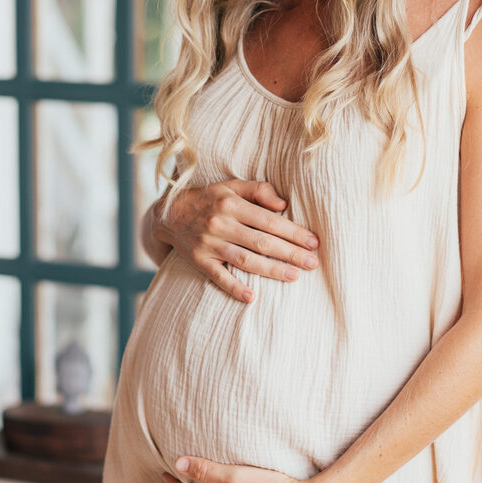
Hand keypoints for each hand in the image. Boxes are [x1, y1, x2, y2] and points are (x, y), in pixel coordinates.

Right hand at [154, 179, 320, 302]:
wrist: (168, 213)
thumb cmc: (208, 199)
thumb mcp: (230, 185)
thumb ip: (258, 190)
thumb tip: (283, 204)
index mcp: (231, 204)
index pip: (269, 220)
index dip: (293, 232)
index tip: (313, 242)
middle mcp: (221, 224)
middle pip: (261, 242)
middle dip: (290, 253)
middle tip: (313, 263)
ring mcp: (209, 244)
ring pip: (245, 260)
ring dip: (271, 270)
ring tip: (294, 276)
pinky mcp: (199, 261)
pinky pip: (218, 277)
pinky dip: (234, 288)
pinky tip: (252, 297)